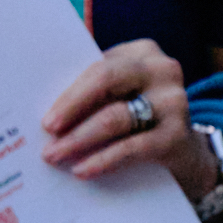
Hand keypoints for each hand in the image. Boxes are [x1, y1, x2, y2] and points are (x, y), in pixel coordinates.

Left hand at [42, 39, 211, 206]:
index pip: (97, 66)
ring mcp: (174, 101)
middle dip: (70, 107)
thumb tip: (41, 106)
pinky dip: (103, 159)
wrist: (181, 150)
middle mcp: (162, 70)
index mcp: (141, 53)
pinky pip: (133, 147)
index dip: (68, 93)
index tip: (44, 117)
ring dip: (78, 139)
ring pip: (115, 117)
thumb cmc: (136, 116)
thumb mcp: (118, 94)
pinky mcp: (179, 134)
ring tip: (54, 155)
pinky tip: (82, 170)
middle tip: (46, 131)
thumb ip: (90, 89)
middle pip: (106, 80)